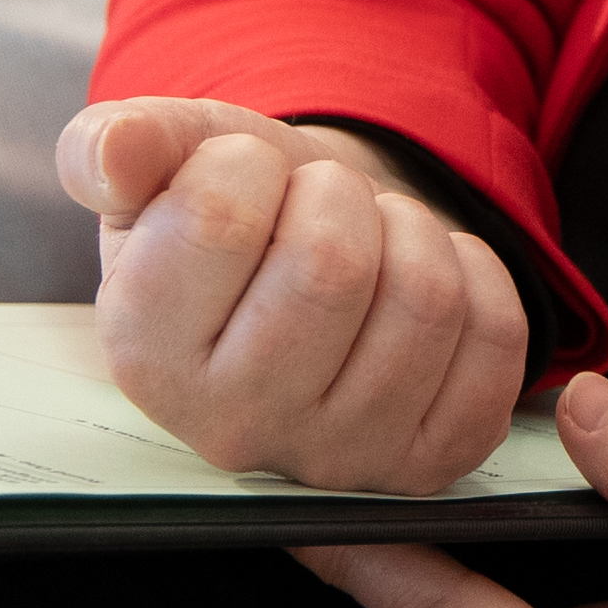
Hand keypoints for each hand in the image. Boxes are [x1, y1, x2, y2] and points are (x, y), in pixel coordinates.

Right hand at [74, 97, 527, 492]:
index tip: (240, 175)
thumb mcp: (167, 165)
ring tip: (370, 237)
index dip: (245, 161)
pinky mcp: (432, 460)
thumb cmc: (241, 214)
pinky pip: (495, 334)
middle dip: (337, 195)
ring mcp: (339, 457)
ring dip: (411, 229)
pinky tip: (425, 276)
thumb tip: (112, 153)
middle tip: (318, 203)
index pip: (218, 216)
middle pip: (333, 265)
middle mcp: (234, 429)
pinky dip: (475, 271)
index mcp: (144, 355)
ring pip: (425, 297)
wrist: (322, 260)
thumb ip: (117, 147)